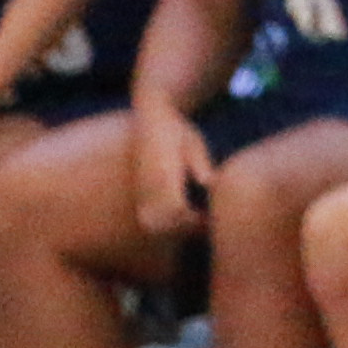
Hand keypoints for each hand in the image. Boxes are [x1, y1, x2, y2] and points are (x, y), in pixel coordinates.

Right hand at [128, 102, 212, 242]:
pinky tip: (178, 214)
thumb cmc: (179, 130)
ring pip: (149, 223)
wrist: (153, 117)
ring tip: (191, 221)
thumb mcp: (194, 144)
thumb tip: (209, 182)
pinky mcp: (138, 189)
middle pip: (160, 224)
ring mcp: (140, 189)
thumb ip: (199, 163)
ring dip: (168, 228)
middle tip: (202, 223)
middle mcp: (148, 186)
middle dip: (180, 230)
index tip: (208, 219)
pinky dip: (160, 222)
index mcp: (163, 176)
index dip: (193, 221)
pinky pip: (145, 214)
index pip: (175, 212)